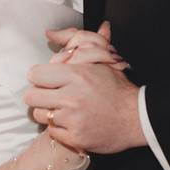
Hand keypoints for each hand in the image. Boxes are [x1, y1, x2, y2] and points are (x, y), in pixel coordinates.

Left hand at [25, 24, 146, 153]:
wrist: (137, 118)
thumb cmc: (118, 88)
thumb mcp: (101, 61)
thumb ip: (77, 45)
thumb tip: (52, 31)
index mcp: (77, 74)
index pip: (35, 74)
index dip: (39, 76)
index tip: (45, 79)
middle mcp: (72, 97)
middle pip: (31, 96)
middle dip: (38, 94)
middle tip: (49, 95)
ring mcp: (73, 120)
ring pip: (40, 115)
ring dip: (48, 111)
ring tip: (62, 108)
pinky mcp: (76, 138)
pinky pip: (51, 132)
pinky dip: (59, 128)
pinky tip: (71, 122)